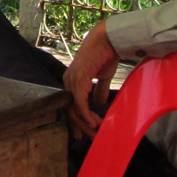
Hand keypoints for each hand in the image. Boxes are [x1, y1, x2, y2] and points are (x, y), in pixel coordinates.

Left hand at [63, 21, 121, 138]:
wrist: (108, 39)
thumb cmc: (105, 54)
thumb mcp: (102, 76)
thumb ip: (98, 89)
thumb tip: (98, 102)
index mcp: (72, 81)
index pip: (71, 105)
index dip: (77, 120)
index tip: (84, 132)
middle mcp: (68, 82)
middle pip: (71, 110)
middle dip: (81, 126)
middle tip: (90, 137)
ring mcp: (72, 81)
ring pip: (75, 109)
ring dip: (86, 123)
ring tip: (96, 131)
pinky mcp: (79, 80)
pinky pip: (80, 103)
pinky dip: (86, 115)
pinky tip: (94, 122)